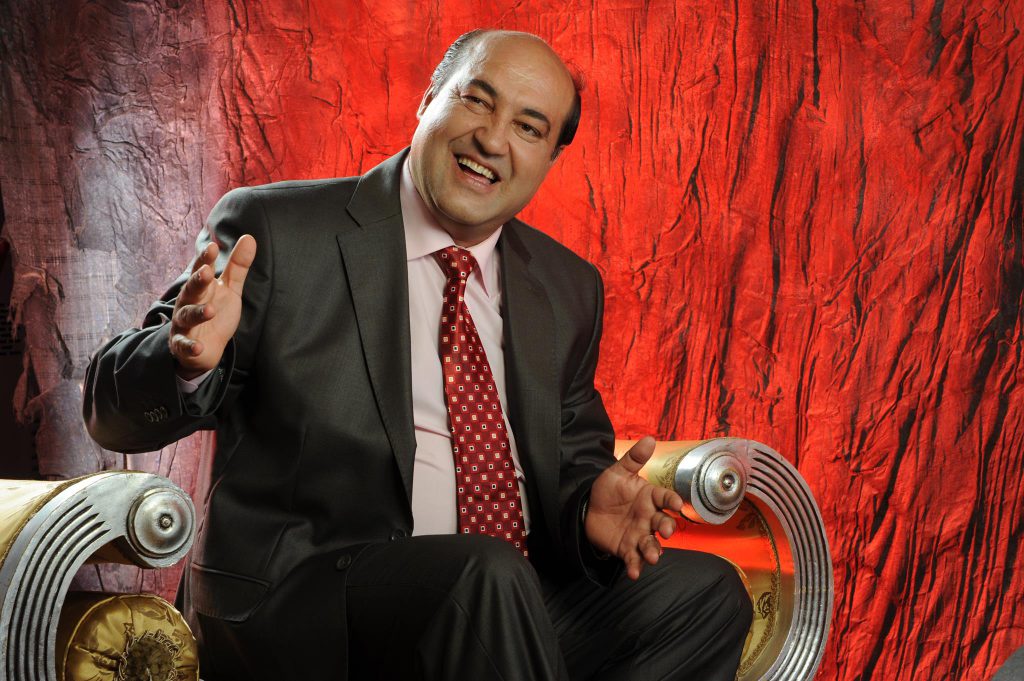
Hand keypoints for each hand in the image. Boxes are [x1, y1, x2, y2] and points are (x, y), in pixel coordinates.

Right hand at [169, 234, 256, 378]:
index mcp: (201, 287)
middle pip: (191, 289)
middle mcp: (188, 302)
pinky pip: (184, 345)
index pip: (202, 269)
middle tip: (207, 273)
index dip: (206, 259)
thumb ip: (238, 266)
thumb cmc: (216, 312)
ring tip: (210, 310)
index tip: (213, 248)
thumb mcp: (230, 289)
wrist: (205, 348)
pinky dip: (190, 346)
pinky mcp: (183, 344)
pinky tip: (198, 347)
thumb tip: (250, 237)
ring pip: (187, 315)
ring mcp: (184, 323)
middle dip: (198, 281)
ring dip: (198, 312)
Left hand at [584, 436, 683, 579]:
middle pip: (662, 523)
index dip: (672, 501)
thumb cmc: (609, 490)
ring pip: (651, 544)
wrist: (589, 509)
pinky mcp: (627, 549)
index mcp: (649, 498)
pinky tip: (633, 573)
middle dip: (666, 528)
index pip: (665, 498)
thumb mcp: (618, 472)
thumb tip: (649, 438)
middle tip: (666, 531)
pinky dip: (634, 567)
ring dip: (653, 551)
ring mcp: (639, 534)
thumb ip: (634, 459)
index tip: (676, 504)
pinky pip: (633, 559)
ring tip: (652, 557)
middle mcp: (648, 518)